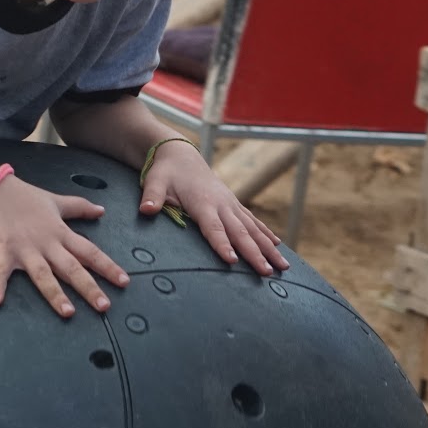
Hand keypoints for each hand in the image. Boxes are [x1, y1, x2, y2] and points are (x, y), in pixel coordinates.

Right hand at [0, 175, 128, 317]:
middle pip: (71, 268)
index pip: (89, 251)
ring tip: (68, 312)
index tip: (124, 281)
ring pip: (43, 275)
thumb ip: (79, 207)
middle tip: (104, 306)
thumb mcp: (56, 201)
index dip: (107, 266)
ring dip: (55, 294)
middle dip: (88, 287)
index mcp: (60, 233)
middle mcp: (46, 244)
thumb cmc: (24, 197)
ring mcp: (25, 249)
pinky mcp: (3, 252)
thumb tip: (101, 210)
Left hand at [140, 139, 287, 274]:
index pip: (213, 228)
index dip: (222, 244)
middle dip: (255, 253)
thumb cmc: (165, 172)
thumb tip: (145, 210)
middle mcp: (222, 204)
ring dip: (268, 248)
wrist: (181, 154)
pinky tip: (278, 247)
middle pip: (240, 232)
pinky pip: (253, 221)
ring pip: (253, 229)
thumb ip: (152, 197)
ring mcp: (230, 204)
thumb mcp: (154, 181)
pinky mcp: (234, 205)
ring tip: (282, 267)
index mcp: (203, 203)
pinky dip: (266, 234)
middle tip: (266, 273)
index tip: (233, 260)